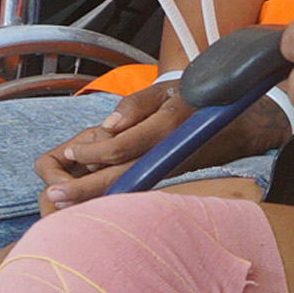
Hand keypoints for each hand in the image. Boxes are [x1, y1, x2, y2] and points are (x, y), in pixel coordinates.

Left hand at [36, 79, 287, 209]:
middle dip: (85, 190)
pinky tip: (90, 199)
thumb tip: (108, 127)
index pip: (123, 147)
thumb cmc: (198, 99)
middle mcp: (169, 154)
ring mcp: (170, 170)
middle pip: (121, 178)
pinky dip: (112, 194)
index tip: (69, 153)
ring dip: (95, 197)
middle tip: (52, 196)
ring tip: (63, 203)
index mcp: (167, 128)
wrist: (241, 124)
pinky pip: (138, 188)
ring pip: (128, 188)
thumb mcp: (167, 89)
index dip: (93, 152)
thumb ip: (135, 105)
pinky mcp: (170, 178)